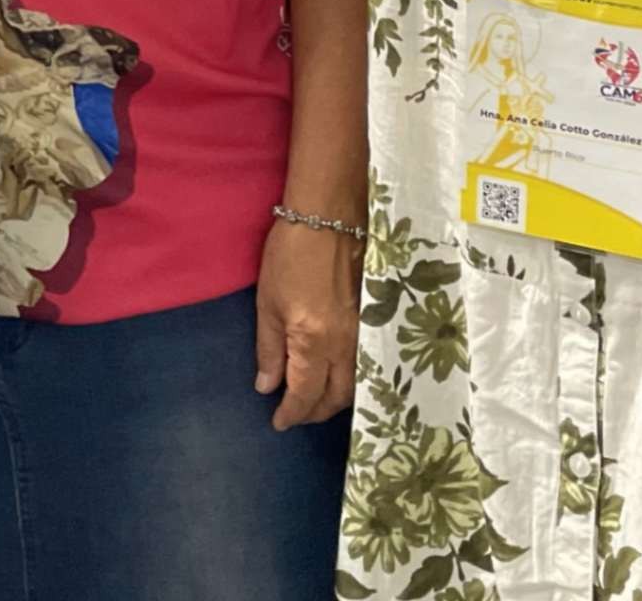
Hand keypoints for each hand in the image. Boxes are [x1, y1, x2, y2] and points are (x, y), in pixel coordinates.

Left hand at [254, 222, 359, 430]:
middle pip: (336, 397)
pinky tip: (341, 377)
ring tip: (316, 401)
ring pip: (356, 384)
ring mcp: (364, 334)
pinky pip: (366, 364)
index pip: (305, 394)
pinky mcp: (374, 321)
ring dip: (336, 400)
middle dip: (315, 412)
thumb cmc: (290, 255)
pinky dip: (352, 379)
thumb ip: (269, 349)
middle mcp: (345, 346)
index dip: (292, 414)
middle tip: (296, 415)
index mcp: (313, 342)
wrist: (330, 218)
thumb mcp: (268, 303)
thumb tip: (267, 387)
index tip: (279, 423)